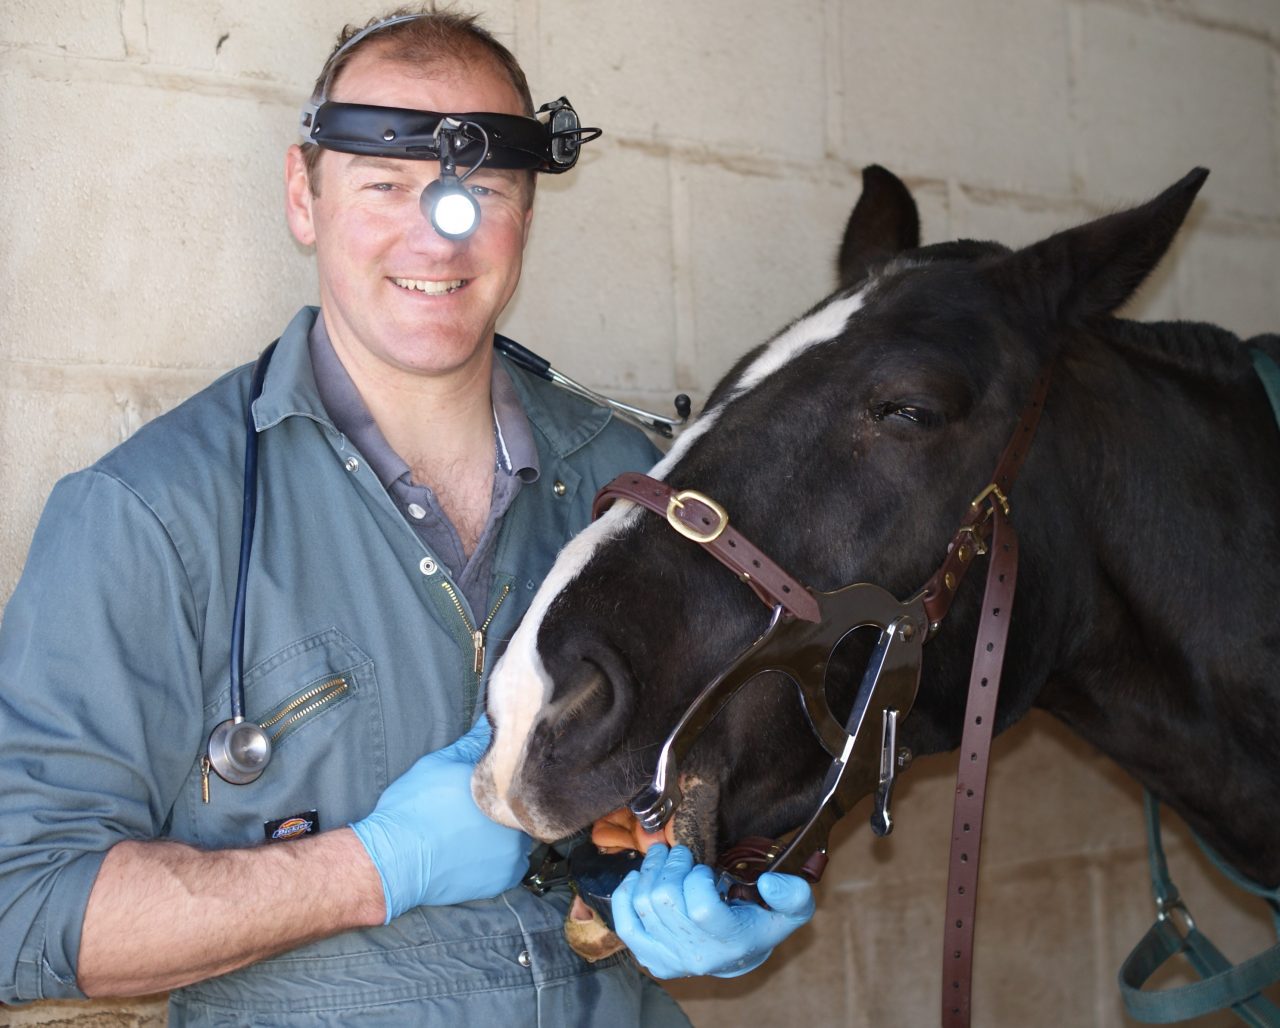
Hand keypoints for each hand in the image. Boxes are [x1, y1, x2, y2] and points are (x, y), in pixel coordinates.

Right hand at [350, 717, 531, 921]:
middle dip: (507, 806)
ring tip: (475, 831)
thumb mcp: (438, 765)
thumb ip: (470, 744)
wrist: (394, 859)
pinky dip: (501, 859)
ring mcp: (514, 852)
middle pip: (522, 807)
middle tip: (478, 809)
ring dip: (506, 833)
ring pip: (521, 836)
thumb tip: (488, 722)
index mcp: (504, 788)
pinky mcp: (505, 878)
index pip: (520, 777)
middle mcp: (516, 819)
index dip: (509, 778)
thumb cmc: (412, 809)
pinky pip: (514, 864)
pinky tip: (476, 852)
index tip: (494, 783)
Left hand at [611, 843, 813, 978]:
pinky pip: (625, 923)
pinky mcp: (650, 956)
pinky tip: (639, 877)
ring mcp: (670, 959)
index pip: (700, 907)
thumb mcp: (792, 909)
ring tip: (663, 857)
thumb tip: (768, 881)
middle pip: (665, 900)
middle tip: (680, 852)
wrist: (737, 953)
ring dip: (650, 871)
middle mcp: (697, 957)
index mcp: (731, 943)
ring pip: (643, 904)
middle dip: (671, 865)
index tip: (704, 868)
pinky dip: (627, 893)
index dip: (697, 877)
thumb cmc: (761, 923)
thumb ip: (793, 894)